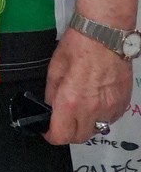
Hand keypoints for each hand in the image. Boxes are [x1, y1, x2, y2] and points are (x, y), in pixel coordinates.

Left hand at [43, 26, 133, 145]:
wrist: (106, 33)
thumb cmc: (77, 46)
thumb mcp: (54, 70)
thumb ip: (51, 94)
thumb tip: (51, 108)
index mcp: (70, 102)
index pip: (60, 136)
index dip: (51, 135)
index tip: (48, 130)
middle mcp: (92, 110)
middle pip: (79, 137)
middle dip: (68, 132)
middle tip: (64, 120)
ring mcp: (110, 108)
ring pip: (97, 129)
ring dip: (87, 124)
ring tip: (82, 107)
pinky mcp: (123, 102)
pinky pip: (111, 118)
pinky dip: (102, 115)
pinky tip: (97, 100)